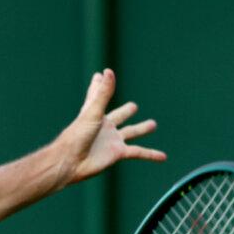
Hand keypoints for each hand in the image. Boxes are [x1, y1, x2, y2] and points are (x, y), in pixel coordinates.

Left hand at [54, 68, 165, 185]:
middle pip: (118, 116)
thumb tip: (108, 71)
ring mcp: (111, 141)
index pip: (98, 96)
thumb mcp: (93, 112)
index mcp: (95, 113)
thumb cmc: (77, 136)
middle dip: (125, 112)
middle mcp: (104, 127)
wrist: (71, 162)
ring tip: (153, 124)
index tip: (99, 75)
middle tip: (133, 107)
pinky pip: (139, 152)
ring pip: (131, 133)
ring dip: (142, 129)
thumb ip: (103, 93)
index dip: (99, 86)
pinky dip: (151, 154)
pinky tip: (163, 157)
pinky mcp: (117, 154)